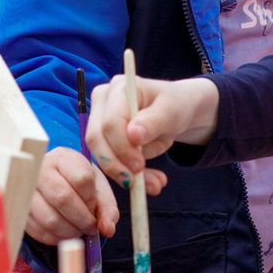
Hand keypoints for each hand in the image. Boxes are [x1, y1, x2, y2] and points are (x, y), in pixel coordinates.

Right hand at [26, 147, 118, 245]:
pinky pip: (39, 231)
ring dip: (70, 232)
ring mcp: (25, 190)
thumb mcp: (96, 187)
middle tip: (90, 227)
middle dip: (82, 220)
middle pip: (63, 198)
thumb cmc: (76, 183)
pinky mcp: (19, 210)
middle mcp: (39, 169)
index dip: (92, 200)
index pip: (82, 179)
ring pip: (50, 218)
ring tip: (77, 230)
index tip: (95, 208)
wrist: (49, 182)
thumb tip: (108, 230)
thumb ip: (107, 207)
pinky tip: (64, 233)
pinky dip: (56, 238)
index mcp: (63, 158)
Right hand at [85, 74, 216, 189]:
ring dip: (124, 174)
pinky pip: (109, 161)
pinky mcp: (103, 138)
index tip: (139, 166)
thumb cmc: (174, 105)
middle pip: (97, 138)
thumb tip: (133, 135)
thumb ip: (153, 122)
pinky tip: (148, 183)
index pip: (111, 123)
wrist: (175, 112)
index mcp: (118, 88)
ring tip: (153, 185)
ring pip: (100, 153)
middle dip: (116, 164)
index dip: (122, 147)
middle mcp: (103, 101)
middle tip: (138, 182)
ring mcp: (99, 119)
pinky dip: (128, 175)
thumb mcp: (171, 111)